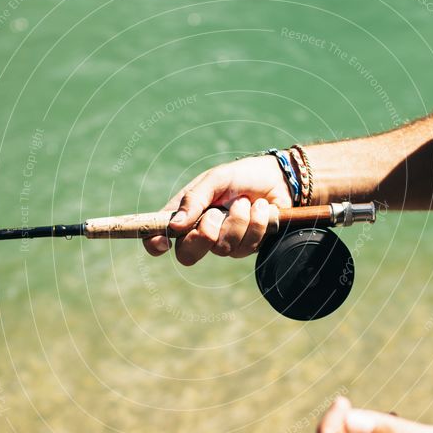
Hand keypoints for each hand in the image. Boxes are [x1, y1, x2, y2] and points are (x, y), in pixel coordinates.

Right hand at [143, 155, 292, 264]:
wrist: (278, 179)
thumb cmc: (241, 176)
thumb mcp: (216, 179)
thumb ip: (194, 199)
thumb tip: (175, 225)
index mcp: (185, 213)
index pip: (159, 235)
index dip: (155, 243)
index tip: (163, 242)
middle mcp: (201, 231)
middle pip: (188, 255)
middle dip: (204, 235)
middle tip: (216, 215)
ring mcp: (224, 242)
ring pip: (222, 248)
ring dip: (237, 221)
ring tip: (245, 201)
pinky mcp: (247, 246)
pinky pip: (247, 246)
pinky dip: (256, 223)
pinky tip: (261, 208)